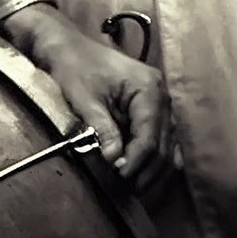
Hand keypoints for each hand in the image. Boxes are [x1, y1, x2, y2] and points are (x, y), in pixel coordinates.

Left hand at [9, 9, 169, 185]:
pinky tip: (142, 172)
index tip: (120, 177)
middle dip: (147, 169)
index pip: (149, 135)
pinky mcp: (153, 108)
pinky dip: (154, 156)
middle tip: (128, 189)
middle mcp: (162, 96)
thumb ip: (103, 129)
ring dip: (153, 167)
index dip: (137, 161)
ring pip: (168, 144)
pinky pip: (162, 138)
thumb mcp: (85, 99)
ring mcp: (161, 102)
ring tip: (134, 186)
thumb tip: (114, 160)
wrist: (68, 48)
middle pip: (163, 143)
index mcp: (148, 89)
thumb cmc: (74, 68)